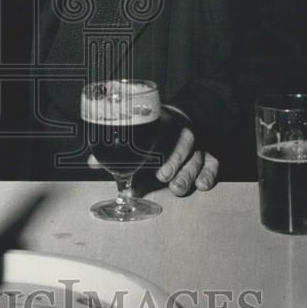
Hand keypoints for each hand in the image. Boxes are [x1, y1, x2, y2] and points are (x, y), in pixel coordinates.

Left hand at [86, 106, 218, 195]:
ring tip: (177, 188)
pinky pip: (214, 162)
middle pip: (185, 142)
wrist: (179, 120)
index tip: (152, 161)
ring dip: (189, 172)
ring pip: (199, 155)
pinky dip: (210, 174)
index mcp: (163, 120)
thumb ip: (115, 151)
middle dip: (175, 161)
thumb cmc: (150, 132)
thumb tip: (92, 163)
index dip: (159, 144)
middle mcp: (182, 130)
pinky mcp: (209, 153)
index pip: (165, 128)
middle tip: (163, 177)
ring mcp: (198, 143)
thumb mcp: (135, 136)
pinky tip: (202, 184)